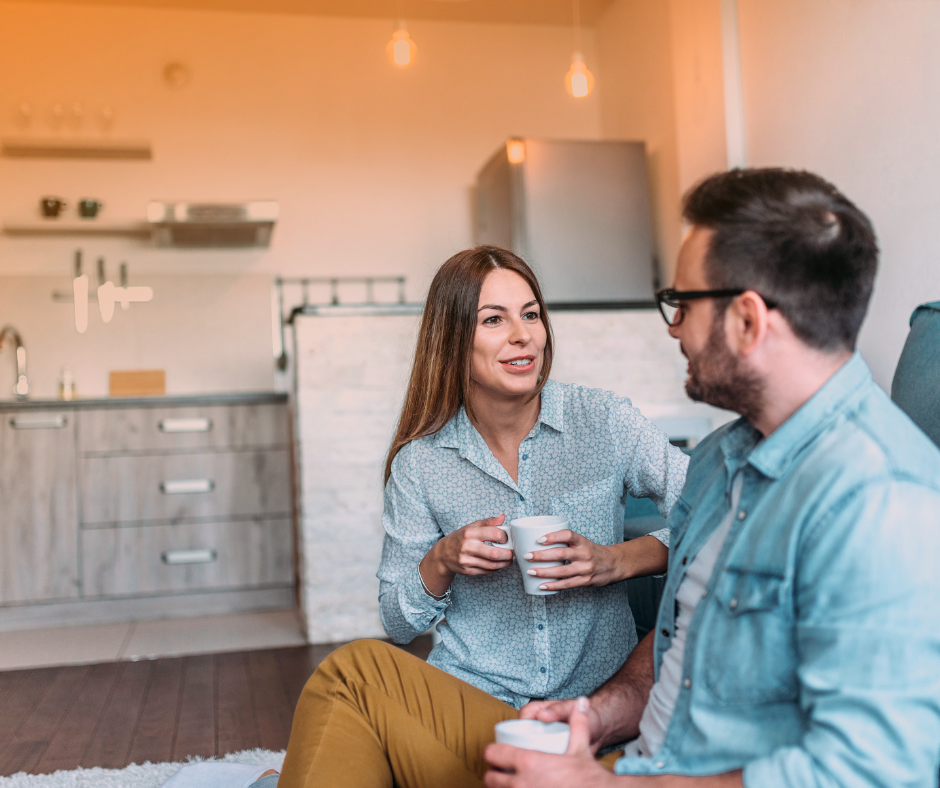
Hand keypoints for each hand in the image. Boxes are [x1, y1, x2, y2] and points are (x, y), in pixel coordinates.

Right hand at [419, 515, 512, 596]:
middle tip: (512, 552)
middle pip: (494, 553)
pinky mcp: (468, 571)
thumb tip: (502, 517)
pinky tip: (498, 564)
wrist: (442, 554)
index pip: (495, 534)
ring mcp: (467, 560)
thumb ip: (488, 522)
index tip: (506, 538)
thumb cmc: (459, 538)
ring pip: (492, 565)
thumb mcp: (471, 527)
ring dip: (504, 563)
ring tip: (509, 559)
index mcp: (470, 533)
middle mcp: (467, 547)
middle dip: (508, 554)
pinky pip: (486, 571)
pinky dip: (495, 568)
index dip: (505, 537)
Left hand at [484, 697, 615, 787]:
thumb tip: (584, 701)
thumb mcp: (582, 748)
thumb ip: (580, 723)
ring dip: (500, 787)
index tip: (497, 754)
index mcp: (529, 762)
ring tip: (507, 784)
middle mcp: (521, 783)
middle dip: (494, 774)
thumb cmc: (587, 776)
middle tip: (501, 771)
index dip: (492, 753)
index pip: (493, 755)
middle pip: (490, 779)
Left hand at [523, 530, 622, 590]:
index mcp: (582, 542)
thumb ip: (565, 542)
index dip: (553, 536)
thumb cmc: (592, 552)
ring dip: (544, 572)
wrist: (614, 564)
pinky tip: (542, 586)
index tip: (539, 539)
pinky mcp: (585, 581)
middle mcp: (584, 554)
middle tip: (527, 555)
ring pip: (562, 571)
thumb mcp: (582, 542)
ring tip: (530, 571)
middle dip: (542, 555)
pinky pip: (567, 584)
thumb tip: (538, 543)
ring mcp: (585, 569)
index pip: (567, 535)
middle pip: (561, 554)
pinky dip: (553, 585)